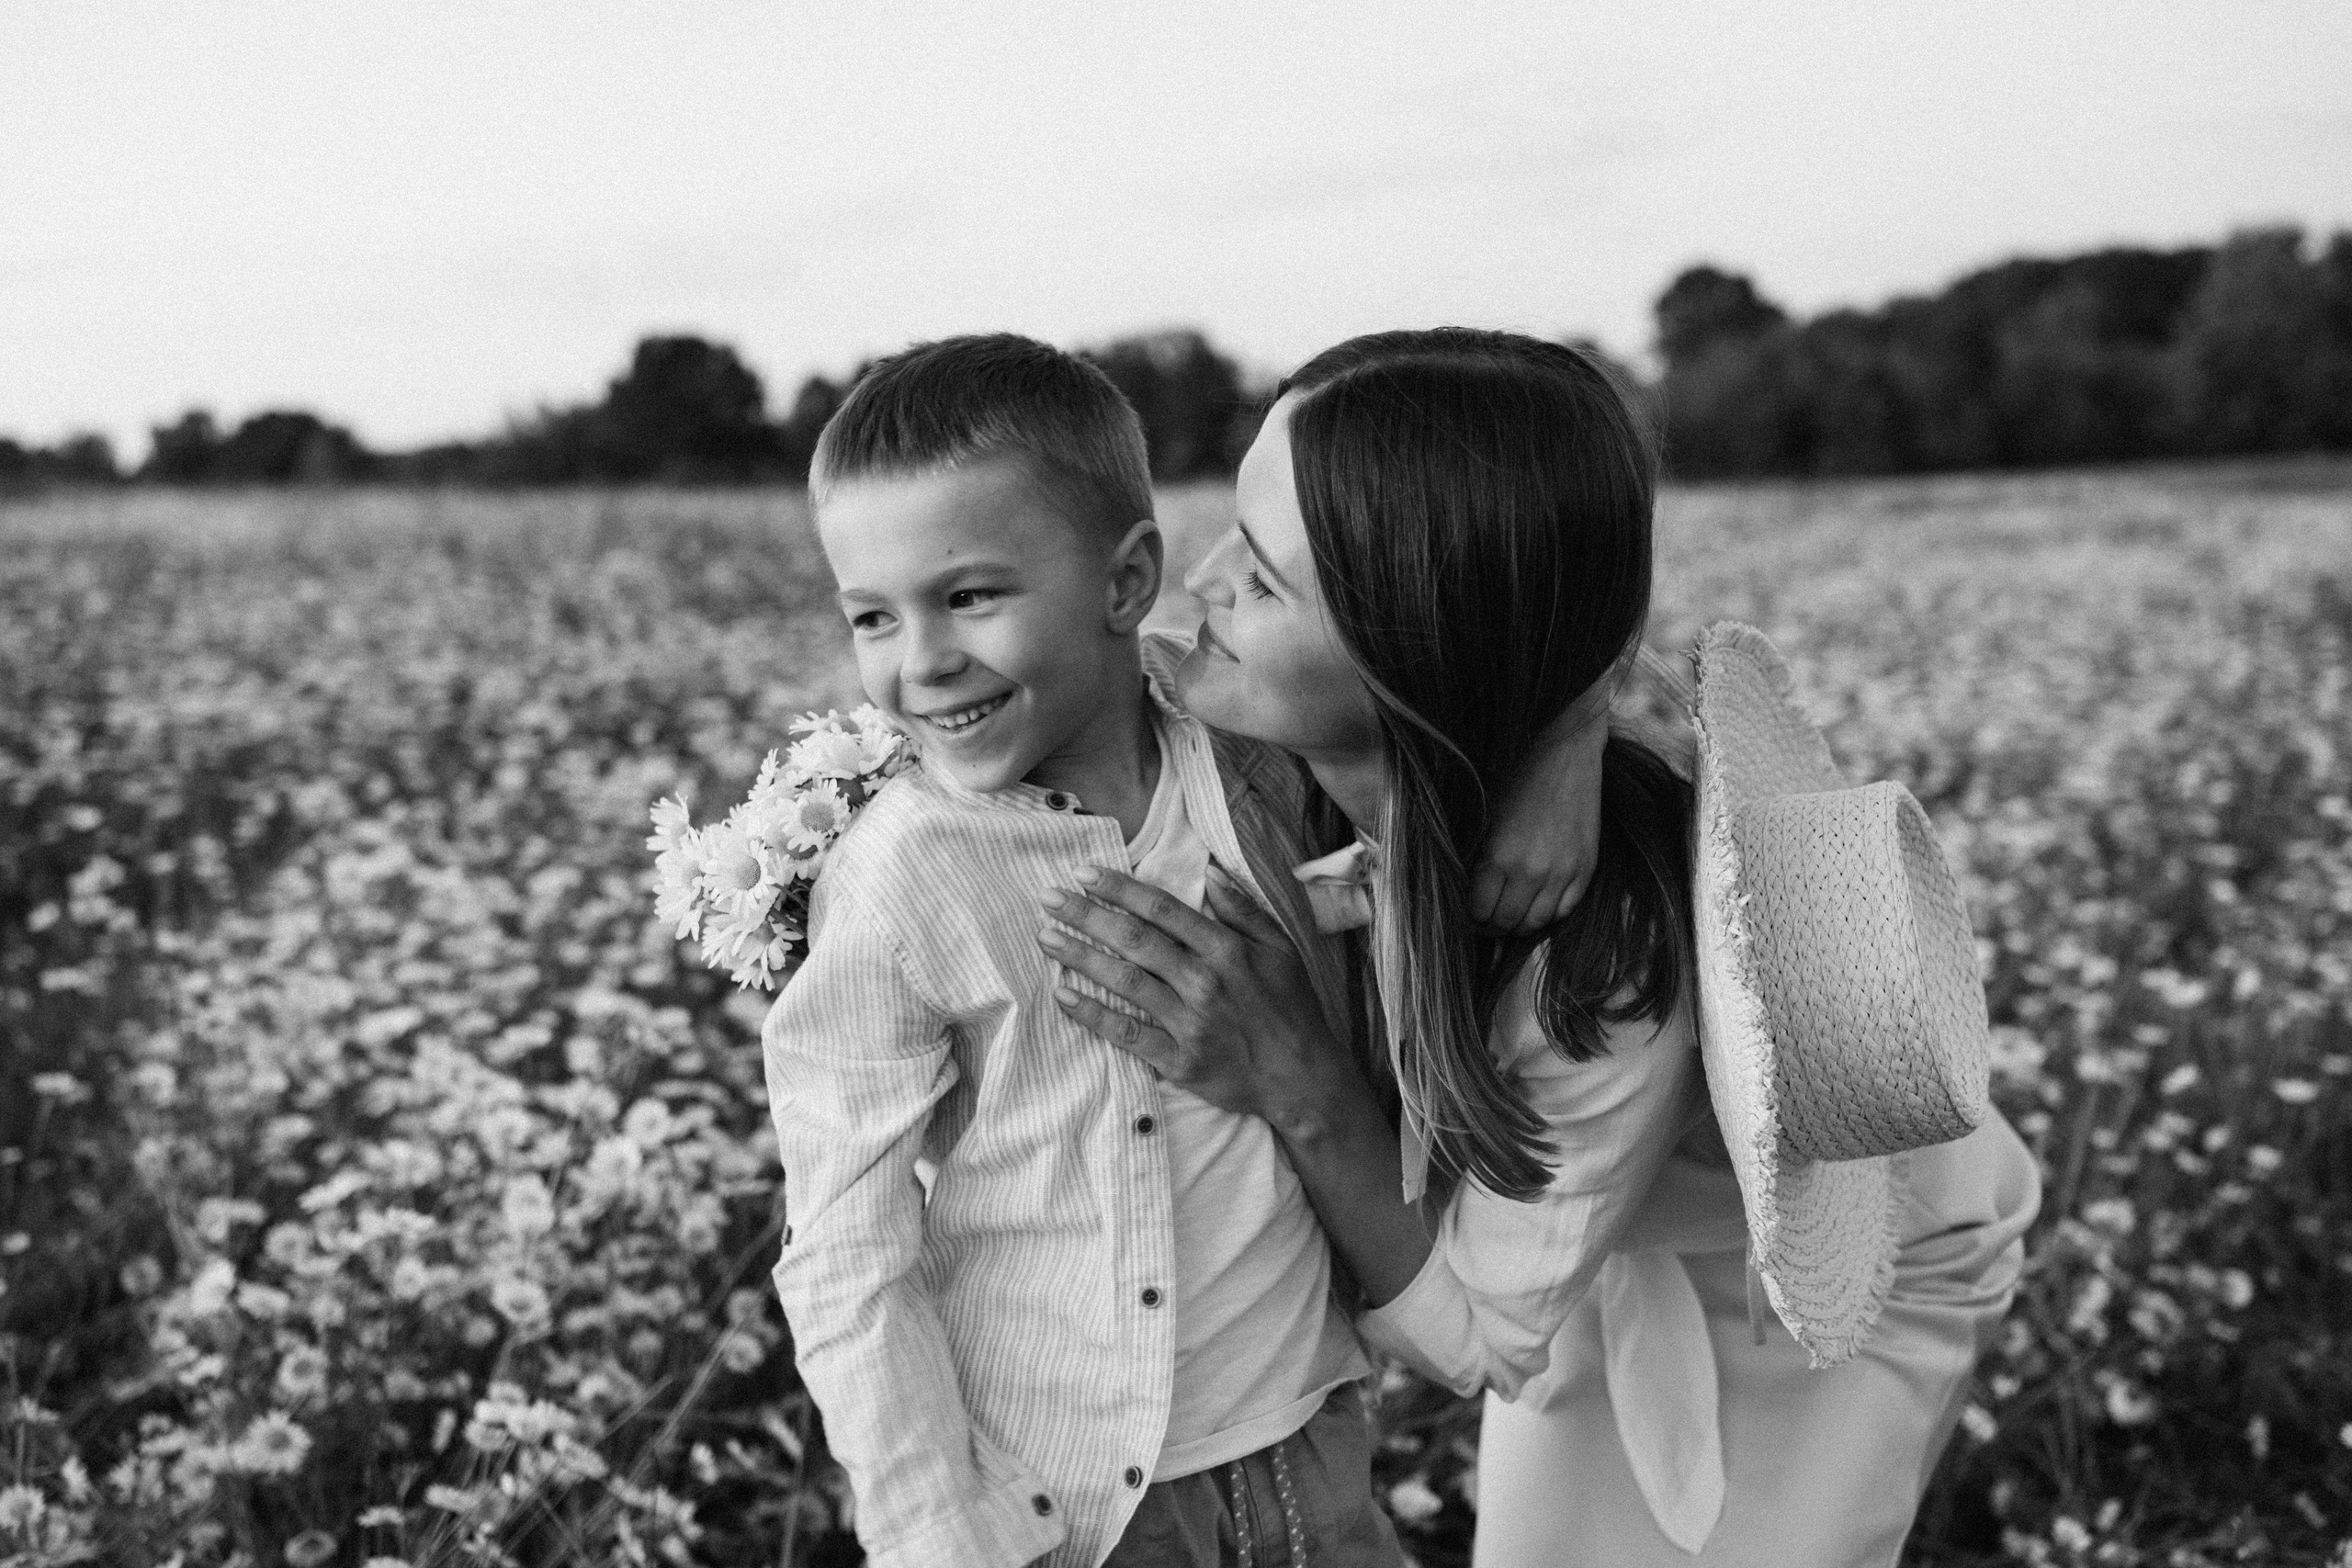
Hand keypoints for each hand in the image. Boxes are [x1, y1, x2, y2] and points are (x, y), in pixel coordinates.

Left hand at [1037, 865, 1350, 1128]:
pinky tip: (1064, 997)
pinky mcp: (1178, 1060)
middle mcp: (1203, 981)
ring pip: (1124, 982)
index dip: (1120, 888)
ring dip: (1081, 957)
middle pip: (1134, 940)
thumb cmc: (1291, 1008)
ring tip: (1046, 938)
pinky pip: (1127, 1034)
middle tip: (1049, 898)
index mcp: (1226, 950)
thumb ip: (1244, 910)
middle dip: (1087, 915)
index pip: (1162, 909)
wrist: (1302, 1078)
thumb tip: (1211, 872)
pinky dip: (1093, 1015)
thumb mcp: (1280, 949)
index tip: (1085, 872)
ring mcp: (1188, 1022)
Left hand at [1469, 706, 1606, 931]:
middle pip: (1506, 922)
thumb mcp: (1486, 818)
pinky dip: (1548, 914)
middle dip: (1491, 927)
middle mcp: (1532, 870)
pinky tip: (1536, 904)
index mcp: (1499, 856)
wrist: (1566, 755)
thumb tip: (1469, 895)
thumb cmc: (1519, 781)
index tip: (1468, 915)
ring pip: (1536, 923)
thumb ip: (1479, 859)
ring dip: (1519, 925)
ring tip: (1509, 916)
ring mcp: (1563, 872)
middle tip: (1485, 921)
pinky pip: (1564, 911)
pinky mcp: (1586, 869)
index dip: (1471, 918)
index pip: (1479, 911)